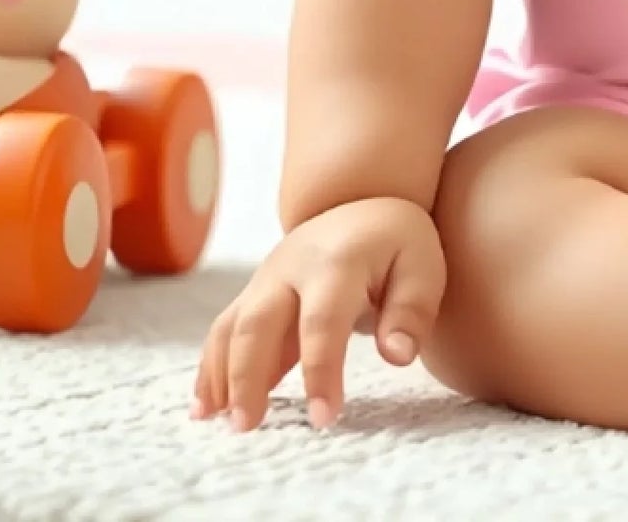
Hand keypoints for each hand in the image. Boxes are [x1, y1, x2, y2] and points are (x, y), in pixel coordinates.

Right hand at [193, 196, 445, 431]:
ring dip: (221, 376)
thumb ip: (412, 310)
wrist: (362, 200)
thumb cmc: (396, 243)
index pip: (322, 321)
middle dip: (248, 376)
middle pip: (258, 323)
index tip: (325, 417)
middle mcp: (291, 268)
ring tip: (223, 422)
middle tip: (248, 427)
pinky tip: (205, 406)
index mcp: (337, 261)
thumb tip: (397, 355)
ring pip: (231, 327)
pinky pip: (224, 330)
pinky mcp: (254, 294)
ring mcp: (266, 279)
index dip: (320, 371)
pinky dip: (211, 368)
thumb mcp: (421, 265)